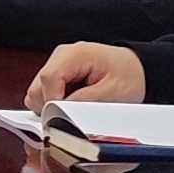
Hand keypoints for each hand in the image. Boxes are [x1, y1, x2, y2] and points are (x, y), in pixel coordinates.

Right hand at [28, 44, 147, 107]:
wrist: (136, 69)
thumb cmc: (129, 75)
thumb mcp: (115, 92)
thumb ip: (87, 101)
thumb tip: (63, 112)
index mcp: (74, 55)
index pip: (48, 78)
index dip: (52, 101)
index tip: (62, 117)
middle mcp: (61, 57)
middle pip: (37, 87)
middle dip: (49, 107)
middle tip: (70, 117)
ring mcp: (57, 65)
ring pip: (37, 92)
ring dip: (51, 106)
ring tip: (74, 109)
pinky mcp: (57, 75)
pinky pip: (44, 93)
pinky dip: (53, 104)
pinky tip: (71, 105)